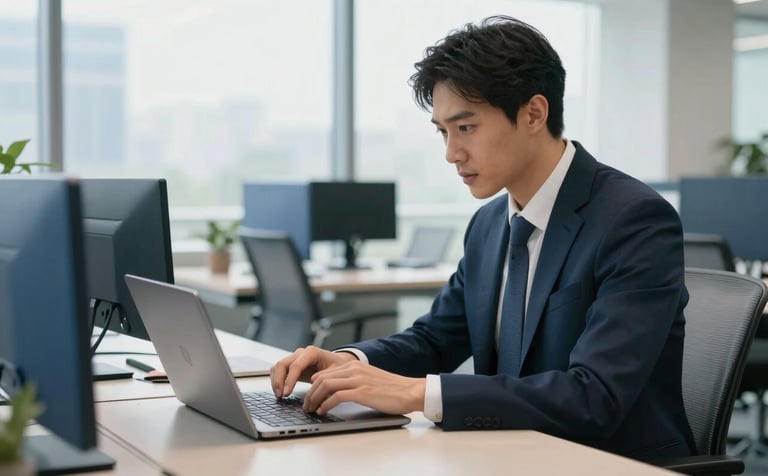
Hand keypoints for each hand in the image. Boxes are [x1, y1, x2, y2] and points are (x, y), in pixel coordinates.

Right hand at [270, 346, 356, 397]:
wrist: (336, 362)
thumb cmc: (337, 367)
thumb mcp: (336, 373)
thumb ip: (326, 382)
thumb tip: (317, 395)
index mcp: (312, 352)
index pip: (296, 365)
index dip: (290, 380)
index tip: (287, 392)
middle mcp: (300, 353)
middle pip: (282, 364)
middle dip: (279, 381)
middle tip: (280, 396)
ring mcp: (294, 358)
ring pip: (278, 367)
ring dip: (275, 382)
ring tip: (279, 396)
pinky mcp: (291, 365)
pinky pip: (278, 371)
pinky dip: (276, 381)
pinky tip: (279, 392)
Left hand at [303, 360, 425, 415]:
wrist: (410, 391)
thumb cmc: (392, 389)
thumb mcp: (369, 379)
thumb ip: (353, 381)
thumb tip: (336, 391)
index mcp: (355, 365)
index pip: (326, 372)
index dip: (313, 385)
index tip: (309, 396)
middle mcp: (355, 369)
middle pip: (321, 378)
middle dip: (310, 393)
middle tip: (306, 405)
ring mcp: (358, 380)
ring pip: (325, 385)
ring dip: (314, 399)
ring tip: (311, 410)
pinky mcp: (362, 392)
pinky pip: (336, 396)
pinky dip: (326, 404)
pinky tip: (323, 411)